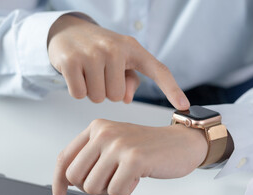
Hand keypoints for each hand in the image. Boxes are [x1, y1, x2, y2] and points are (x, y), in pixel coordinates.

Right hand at [47, 14, 188, 109]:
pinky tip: (76, 73)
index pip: (159, 71)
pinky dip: (77, 90)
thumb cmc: (100, 51)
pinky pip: (79, 94)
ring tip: (88, 72)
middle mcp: (115, 48)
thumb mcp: (121, 62)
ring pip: (97, 97)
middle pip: (116, 96)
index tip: (184, 105)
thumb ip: (130, 82)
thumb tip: (125, 99)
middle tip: (100, 74)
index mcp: (133, 49)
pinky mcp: (71, 60)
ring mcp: (92, 53)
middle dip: (106, 92)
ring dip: (91, 91)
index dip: (172, 89)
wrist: (68, 31)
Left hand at [52, 119, 207, 194]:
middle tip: (111, 179)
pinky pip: (115, 192)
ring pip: (92, 187)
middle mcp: (104, 132)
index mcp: (97, 127)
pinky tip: (137, 177)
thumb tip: (64, 181)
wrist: (182, 142)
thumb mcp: (115, 144)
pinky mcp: (134, 159)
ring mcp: (119, 145)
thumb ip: (91, 156)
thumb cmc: (148, 147)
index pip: (64, 158)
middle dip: (91, 186)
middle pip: (75, 176)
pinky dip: (126, 192)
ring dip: (110, 189)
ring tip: (126, 176)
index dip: (58, 182)